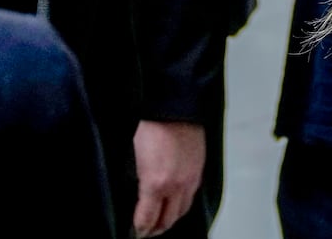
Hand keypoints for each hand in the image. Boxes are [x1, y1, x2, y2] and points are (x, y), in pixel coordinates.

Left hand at [131, 120, 204, 237]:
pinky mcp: (198, 171)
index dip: (139, 229)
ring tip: (160, 220)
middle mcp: (176, 186)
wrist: (174, 104)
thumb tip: (134, 196)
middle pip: (168, 221)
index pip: (147, 219)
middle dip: (155, 229)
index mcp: (155, 183)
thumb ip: (135, 180)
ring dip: (170, 218)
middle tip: (146, 231)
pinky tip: (175, 202)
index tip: (134, 231)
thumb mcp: (133, 155)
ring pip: (182, 211)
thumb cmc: (151, 124)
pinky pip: (191, 197)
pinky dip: (182, 205)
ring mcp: (190, 180)